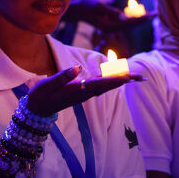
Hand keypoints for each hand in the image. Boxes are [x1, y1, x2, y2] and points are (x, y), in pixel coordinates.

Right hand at [26, 65, 142, 115]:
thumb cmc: (41, 96)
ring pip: (105, 85)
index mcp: (77, 90)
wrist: (37, 109)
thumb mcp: (48, 85)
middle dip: (124, 80)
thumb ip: (62, 76)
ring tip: (135, 76)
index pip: (100, 83)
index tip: (129, 77)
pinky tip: (117, 77)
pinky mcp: (81, 92)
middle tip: (142, 77)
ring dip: (120, 80)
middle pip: (108, 85)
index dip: (115, 79)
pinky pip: (99, 85)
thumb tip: (77, 67)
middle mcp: (84, 93)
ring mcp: (83, 93)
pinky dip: (110, 80)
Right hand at [66, 0, 155, 31]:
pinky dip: (133, 19)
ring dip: (139, 20)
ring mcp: (110, 26)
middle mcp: (111, 28)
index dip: (140, 19)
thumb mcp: (97, 6)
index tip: (150, 16)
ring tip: (150, 15)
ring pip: (129, 25)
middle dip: (143, 20)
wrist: (76, 10)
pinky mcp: (110, 23)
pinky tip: (139, 17)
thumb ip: (109, 10)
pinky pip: (124, 22)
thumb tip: (120, 15)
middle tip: (155, 14)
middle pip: (131, 25)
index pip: (128, 23)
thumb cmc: (85, 6)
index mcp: (109, 26)